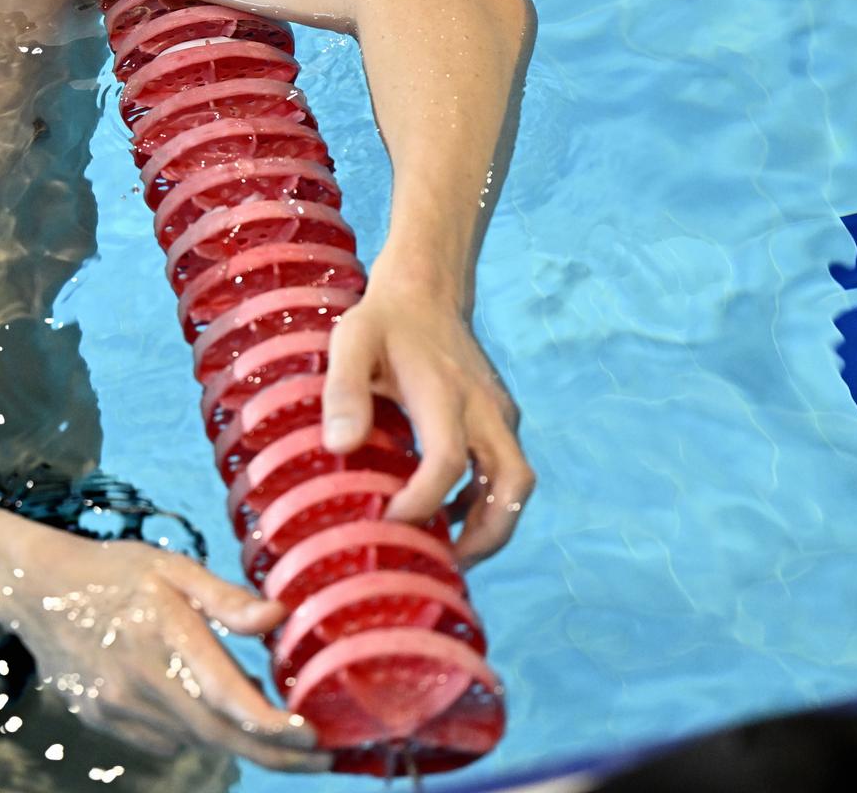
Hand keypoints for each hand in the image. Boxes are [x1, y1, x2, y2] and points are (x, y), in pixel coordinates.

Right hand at [1, 529, 330, 770]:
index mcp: (165, 634)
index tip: (315, 737)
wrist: (37, 589)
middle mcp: (140, 680)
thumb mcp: (172, 568)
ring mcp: (118, 707)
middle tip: (321, 756)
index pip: (227, 697)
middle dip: (276, 754)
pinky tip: (197, 701)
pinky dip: (192, 730)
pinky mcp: (103, 720)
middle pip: (219, 736)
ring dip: (235, 737)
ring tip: (264, 717)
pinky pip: (163, 740)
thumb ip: (226, 598)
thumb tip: (278, 616)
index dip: (275, 727)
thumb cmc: (113, 572)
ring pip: (193, 740)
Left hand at [321, 287, 533, 565]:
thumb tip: (339, 448)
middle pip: (510, 484)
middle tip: (444, 565)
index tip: (390, 521)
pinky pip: (507, 472)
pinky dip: (488, 504)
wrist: (426, 291)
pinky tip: (451, 518)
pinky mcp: (501, 419)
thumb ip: (343, 391)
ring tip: (451, 555)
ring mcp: (499, 414)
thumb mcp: (350, 343)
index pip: (448, 460)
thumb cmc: (382, 323)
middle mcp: (484, 407)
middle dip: (486, 535)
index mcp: (445, 392)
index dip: (424, 500)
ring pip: (517, 483)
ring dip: (494, 526)